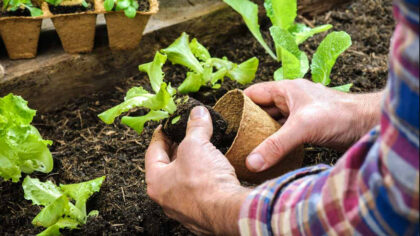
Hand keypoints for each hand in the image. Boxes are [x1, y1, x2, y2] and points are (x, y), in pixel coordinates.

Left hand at [146, 106, 249, 234]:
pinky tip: (214, 170)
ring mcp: (184, 208)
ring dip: (192, 164)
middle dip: (178, 149)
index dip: (161, 135)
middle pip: (168, 167)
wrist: (228, 211)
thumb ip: (196, 126)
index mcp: (156, 181)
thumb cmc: (204, 182)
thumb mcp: (197, 145)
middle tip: (186, 135)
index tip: (167, 126)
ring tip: (202, 149)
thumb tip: (198, 113)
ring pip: (184, 180)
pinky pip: (199, 191)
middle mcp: (166, 198)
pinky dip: (204, 178)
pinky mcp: (202, 213)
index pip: (153, 151)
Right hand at [244, 79, 382, 171]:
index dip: (237, 104)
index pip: (253, 94)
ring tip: (246, 148)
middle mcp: (290, 99)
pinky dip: (276, 141)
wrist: (368, 124)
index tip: (224, 120)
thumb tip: (251, 162)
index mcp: (285, 90)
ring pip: (273, 122)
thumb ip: (276, 145)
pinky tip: (269, 153)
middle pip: (261, 109)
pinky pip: (284, 133)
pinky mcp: (307, 127)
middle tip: (233, 139)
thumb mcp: (302, 128)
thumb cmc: (339, 115)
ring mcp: (299, 113)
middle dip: (248, 122)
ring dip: (262, 133)